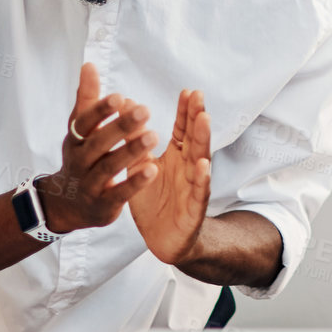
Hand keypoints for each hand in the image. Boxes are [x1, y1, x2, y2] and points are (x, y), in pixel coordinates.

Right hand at [38, 63, 160, 233]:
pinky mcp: (103, 205)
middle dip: (121, 126)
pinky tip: (153, 169)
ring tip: (153, 136)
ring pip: (109, 167)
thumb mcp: (80, 130)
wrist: (68, 204)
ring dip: (131, 151)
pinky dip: (135, 182)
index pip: (85, 122)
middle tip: (145, 110)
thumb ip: (87, 99)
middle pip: (99, 143)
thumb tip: (89, 65)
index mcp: (76, 140)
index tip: (120, 96)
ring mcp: (90, 184)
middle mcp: (80, 160)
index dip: (100, 110)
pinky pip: (119, 193)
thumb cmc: (81, 157)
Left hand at [128, 89, 213, 266]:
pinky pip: (199, 193)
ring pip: (200, 160)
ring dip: (203, 140)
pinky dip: (202, 179)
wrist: (162, 239)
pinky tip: (202, 166)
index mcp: (176, 158)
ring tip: (204, 120)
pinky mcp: (194, 209)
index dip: (185, 112)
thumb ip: (136, 141)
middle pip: (194, 139)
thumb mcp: (140, 167)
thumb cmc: (154, 201)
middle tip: (198, 96)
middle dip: (196, 117)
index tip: (187, 91)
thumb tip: (127, 109)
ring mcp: (193, 188)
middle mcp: (188, 169)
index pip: (182, 130)